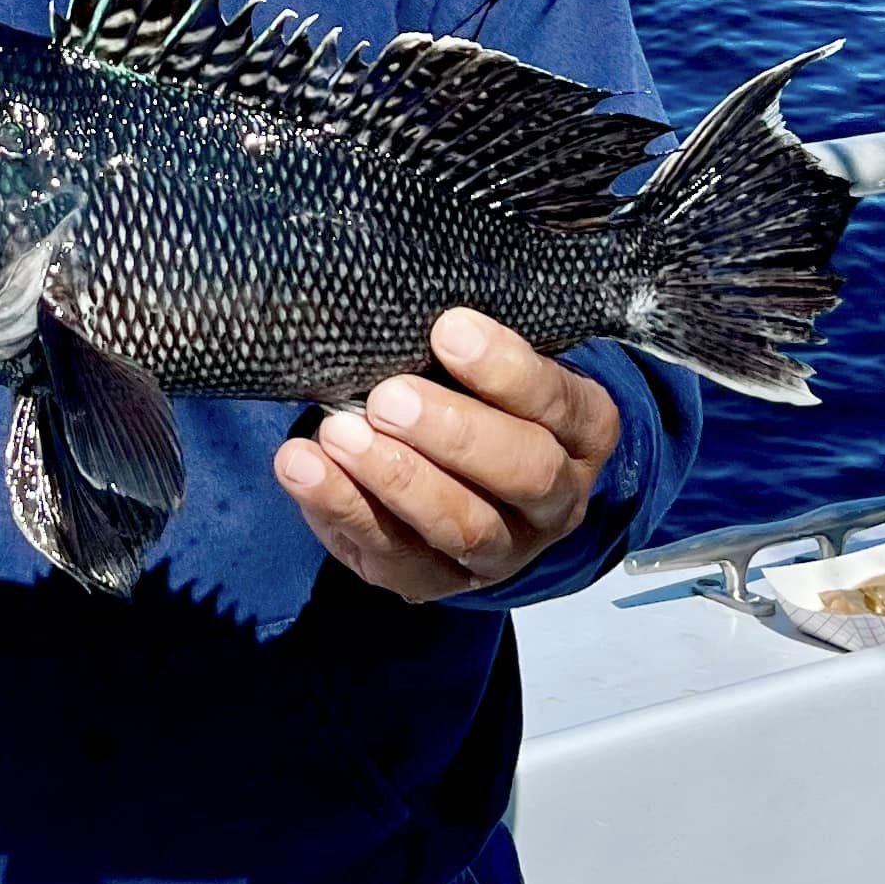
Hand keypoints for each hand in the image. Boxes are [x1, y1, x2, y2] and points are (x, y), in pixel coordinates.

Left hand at [273, 310, 619, 600]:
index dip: (506, 370)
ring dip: (395, 480)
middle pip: (523, 474)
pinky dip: (342, 510)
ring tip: (336, 434)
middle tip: (387, 398)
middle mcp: (556, 499)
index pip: (558, 402)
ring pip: (463, 527)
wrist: (473, 475)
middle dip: (452, 433)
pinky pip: (396, 559)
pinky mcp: (440, 582)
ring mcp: (503, 550)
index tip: (446, 328)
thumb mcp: (493, 359)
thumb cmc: (477, 389)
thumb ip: (466, 340)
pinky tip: (303, 469)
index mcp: (581, 431)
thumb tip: (399, 301)